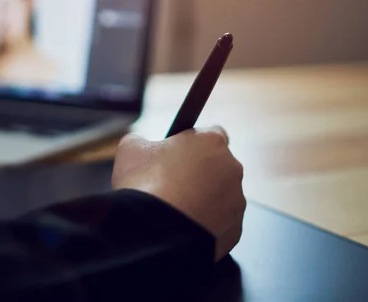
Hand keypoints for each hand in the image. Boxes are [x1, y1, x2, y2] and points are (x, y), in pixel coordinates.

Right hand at [112, 128, 245, 261]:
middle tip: (170, 184)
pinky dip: (204, 225)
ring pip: (220, 197)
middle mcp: (232, 169)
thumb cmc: (144, 185)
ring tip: (173, 211)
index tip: (177, 154)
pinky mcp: (235, 231)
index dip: (192, 143)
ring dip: (202, 201)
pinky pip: (220, 224)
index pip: (211, 133)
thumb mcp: (130, 149)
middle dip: (197, 174)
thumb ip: (142, 141)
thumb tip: (142, 145)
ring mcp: (236, 202)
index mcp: (211, 142)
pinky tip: (181, 228)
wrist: (154, 234)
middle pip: (217, 167)